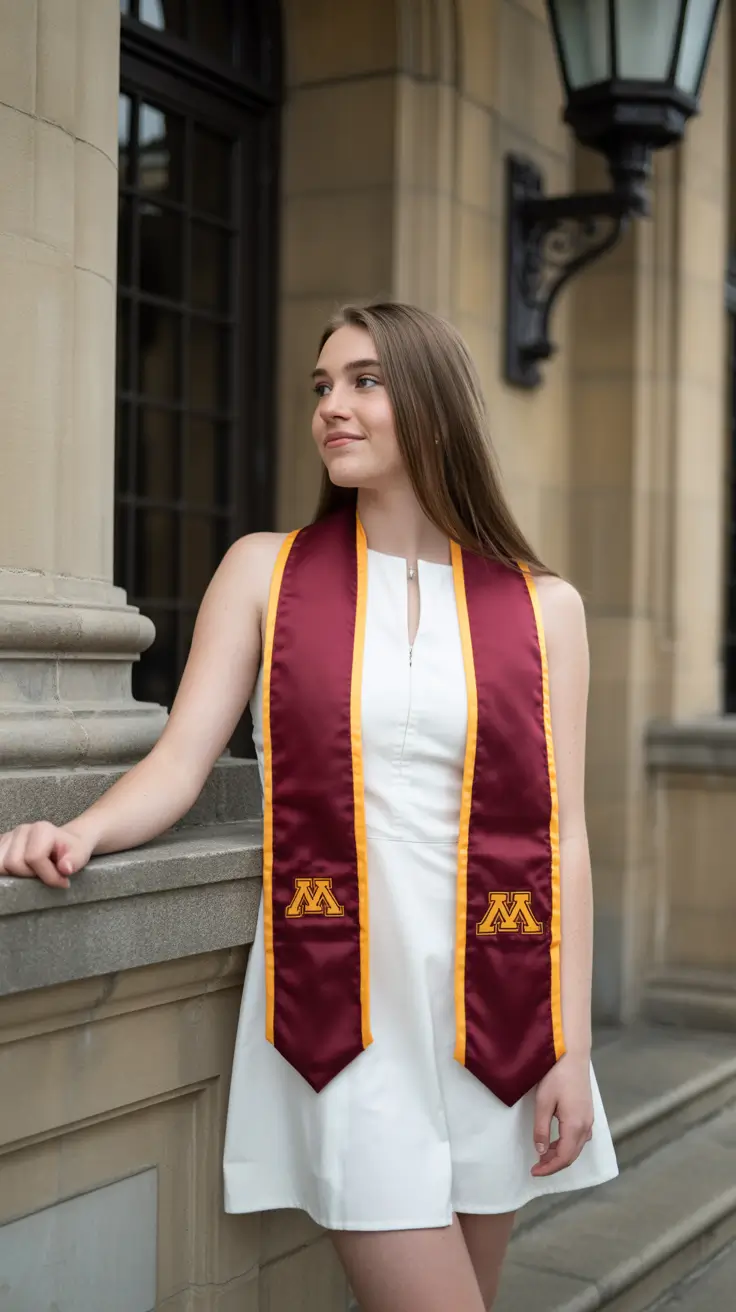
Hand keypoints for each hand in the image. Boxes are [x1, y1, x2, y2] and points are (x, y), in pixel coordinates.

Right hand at [0, 822, 93, 888]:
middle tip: (44, 875)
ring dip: (15, 875)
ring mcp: (10, 836)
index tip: (61, 881)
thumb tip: (65, 868)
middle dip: (29, 876)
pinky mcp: (3, 844)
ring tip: (32, 872)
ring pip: (0, 865)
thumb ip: (73, 861)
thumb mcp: (80, 855)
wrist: (67, 841)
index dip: (47, 875)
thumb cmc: (72, 849)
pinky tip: (21, 871)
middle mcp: (22, 830)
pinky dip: (7, 872)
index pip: (34, 858)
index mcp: (41, 830)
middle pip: (12, 863)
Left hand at [531, 1051, 593, 1176]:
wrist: (573, 1054)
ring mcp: (589, 1118)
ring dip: (561, 1154)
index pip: (564, 1157)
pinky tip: (557, 1140)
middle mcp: (586, 1125)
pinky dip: (568, 1144)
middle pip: (572, 1155)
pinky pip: (580, 1137)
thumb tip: (541, 1152)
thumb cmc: (556, 1075)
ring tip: (543, 1155)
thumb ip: (541, 1129)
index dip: (549, 1168)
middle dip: (554, 1164)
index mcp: (575, 1125)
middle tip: (537, 1166)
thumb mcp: (543, 1102)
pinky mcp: (587, 1111)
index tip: (534, 1172)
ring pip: (577, 1146)